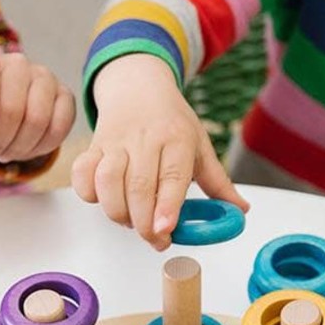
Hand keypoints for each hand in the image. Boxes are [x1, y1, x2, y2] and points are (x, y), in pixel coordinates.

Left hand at [0, 49, 74, 164]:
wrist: (1, 113)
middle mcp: (17, 62)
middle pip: (12, 109)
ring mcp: (45, 77)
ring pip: (38, 119)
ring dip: (20, 147)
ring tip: (7, 151)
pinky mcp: (65, 96)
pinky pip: (60, 126)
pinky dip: (43, 147)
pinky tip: (29, 148)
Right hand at [72, 53, 248, 251]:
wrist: (136, 86)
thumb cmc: (170, 121)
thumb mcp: (199, 145)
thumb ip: (218, 182)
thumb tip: (240, 210)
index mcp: (177, 139)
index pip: (172, 176)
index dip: (167, 206)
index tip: (164, 230)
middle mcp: (145, 139)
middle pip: (139, 188)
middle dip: (144, 223)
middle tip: (155, 238)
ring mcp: (116, 142)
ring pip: (108, 183)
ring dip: (118, 212)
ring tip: (131, 220)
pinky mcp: (93, 147)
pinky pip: (83, 175)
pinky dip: (89, 194)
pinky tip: (104, 200)